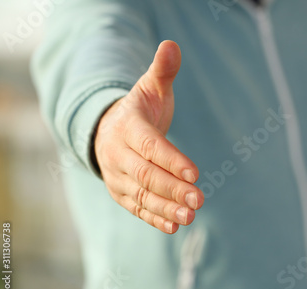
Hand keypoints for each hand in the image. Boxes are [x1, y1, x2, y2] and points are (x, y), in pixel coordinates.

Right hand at [94, 41, 203, 233]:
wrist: (107, 131)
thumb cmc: (138, 109)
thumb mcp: (149, 88)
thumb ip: (162, 71)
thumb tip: (172, 46)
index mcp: (127, 127)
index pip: (150, 146)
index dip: (171, 160)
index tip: (195, 173)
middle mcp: (118, 155)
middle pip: (146, 175)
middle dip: (172, 188)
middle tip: (199, 200)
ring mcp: (118, 177)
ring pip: (142, 196)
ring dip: (166, 208)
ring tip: (190, 217)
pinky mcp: (122, 193)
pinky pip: (138, 208)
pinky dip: (155, 218)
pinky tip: (175, 226)